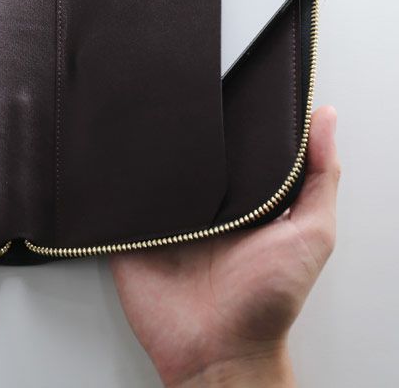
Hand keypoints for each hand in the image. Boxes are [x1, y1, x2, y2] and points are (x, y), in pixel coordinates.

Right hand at [111, 106, 338, 387]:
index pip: (228, 142)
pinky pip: (112, 200)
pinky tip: (100, 155)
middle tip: (164, 85)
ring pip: (143, 168)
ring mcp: (161, 216)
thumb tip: (326, 118)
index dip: (225, 112)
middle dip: (175, 122)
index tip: (219, 75)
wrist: (215, 351)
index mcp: (237, 195)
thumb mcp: (310, 234)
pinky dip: (104, 181)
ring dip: (136, 146)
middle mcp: (198, 200)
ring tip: (127, 111)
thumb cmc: (267, 301)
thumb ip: (319, 179)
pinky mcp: (128, 232)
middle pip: (183, 150)